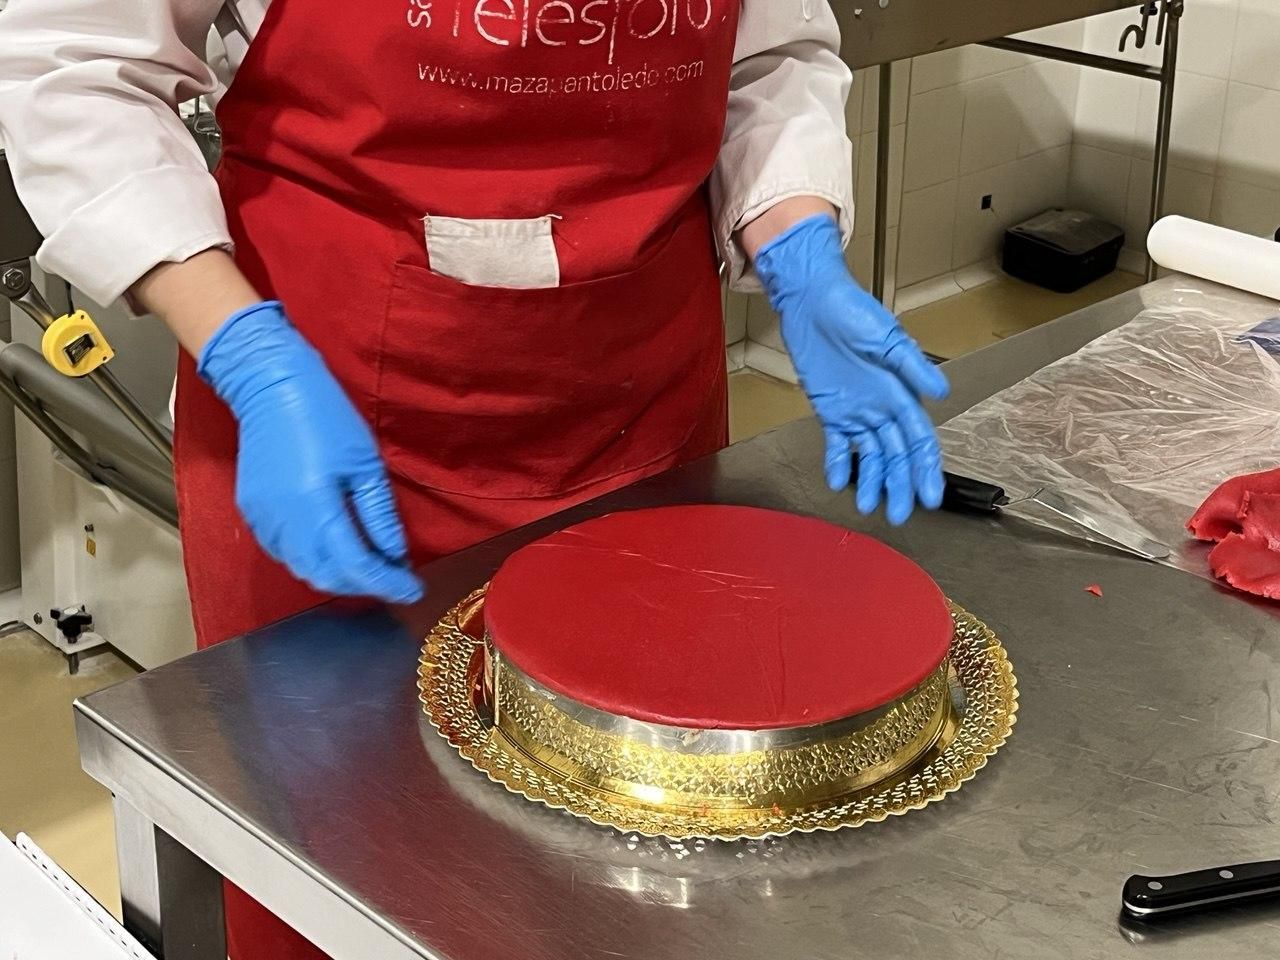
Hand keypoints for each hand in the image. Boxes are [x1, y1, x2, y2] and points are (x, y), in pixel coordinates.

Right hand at [198, 301, 422, 602]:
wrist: (271, 386)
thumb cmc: (324, 415)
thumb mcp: (366, 464)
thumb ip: (379, 515)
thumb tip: (394, 554)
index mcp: (315, 507)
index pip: (355, 565)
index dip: (386, 583)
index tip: (411, 589)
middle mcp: (284, 522)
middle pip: (326, 576)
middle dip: (363, 585)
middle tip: (395, 578)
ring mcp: (263, 520)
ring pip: (303, 569)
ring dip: (338, 576)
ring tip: (370, 565)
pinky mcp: (253, 513)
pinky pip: (285, 553)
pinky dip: (313, 560)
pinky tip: (335, 549)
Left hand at [755, 215, 949, 524]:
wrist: (813, 302)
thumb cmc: (854, 313)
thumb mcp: (886, 338)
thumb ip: (912, 367)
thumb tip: (941, 393)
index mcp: (902, 393)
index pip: (919, 440)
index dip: (926, 469)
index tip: (931, 496)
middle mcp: (883, 407)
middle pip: (896, 455)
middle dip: (901, 485)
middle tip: (902, 515)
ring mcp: (857, 411)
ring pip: (870, 455)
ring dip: (872, 481)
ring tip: (869, 507)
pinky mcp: (831, 410)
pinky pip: (837, 444)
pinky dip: (838, 463)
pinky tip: (839, 483)